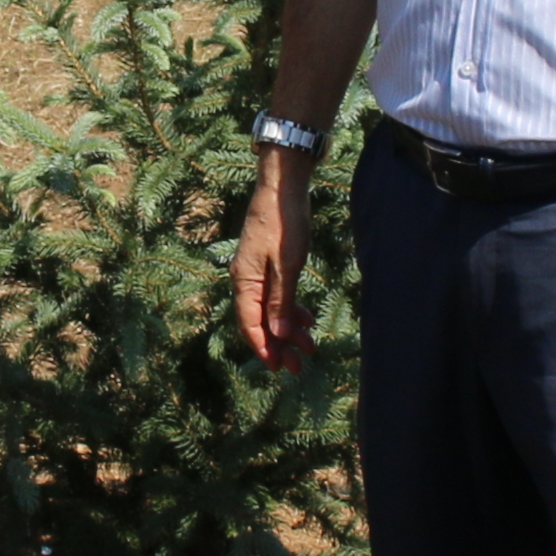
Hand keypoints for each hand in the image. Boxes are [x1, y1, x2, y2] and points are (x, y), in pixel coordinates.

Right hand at [233, 158, 315, 370]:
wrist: (283, 186)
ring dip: (289, 330)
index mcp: (245, 281)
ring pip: (271, 310)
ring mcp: (257, 272)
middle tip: (300, 368)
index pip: (250, 324)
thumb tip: (278, 333)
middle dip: (280, 345)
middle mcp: (246, 280)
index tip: (280, 369)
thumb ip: (282, 300)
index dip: (264, 348)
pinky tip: (306, 319)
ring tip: (310, 347)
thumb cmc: (285, 223)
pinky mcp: (269, 264)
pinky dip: (291, 309)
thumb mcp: (288, 265)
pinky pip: (277, 295)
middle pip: (261, 322)